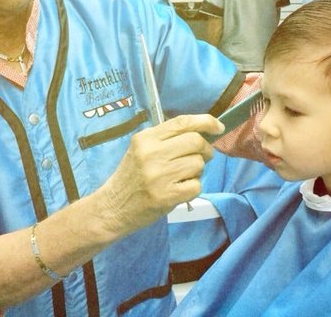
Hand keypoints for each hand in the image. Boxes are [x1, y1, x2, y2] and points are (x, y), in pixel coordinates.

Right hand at [97, 114, 223, 235]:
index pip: (182, 122)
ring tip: (182, 177)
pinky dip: (193, 188)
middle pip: (195, 142)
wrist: (113, 208)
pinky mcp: (166, 196)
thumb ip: (167, 139)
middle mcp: (152, 153)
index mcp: (146, 138)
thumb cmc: (131, 177)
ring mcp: (159, 175)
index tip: (218, 127)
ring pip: (198, 164)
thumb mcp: (141, 150)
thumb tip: (203, 134)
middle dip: (205, 150)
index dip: (206, 122)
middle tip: (201, 158)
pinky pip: (196, 185)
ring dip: (197, 171)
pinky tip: (179, 190)